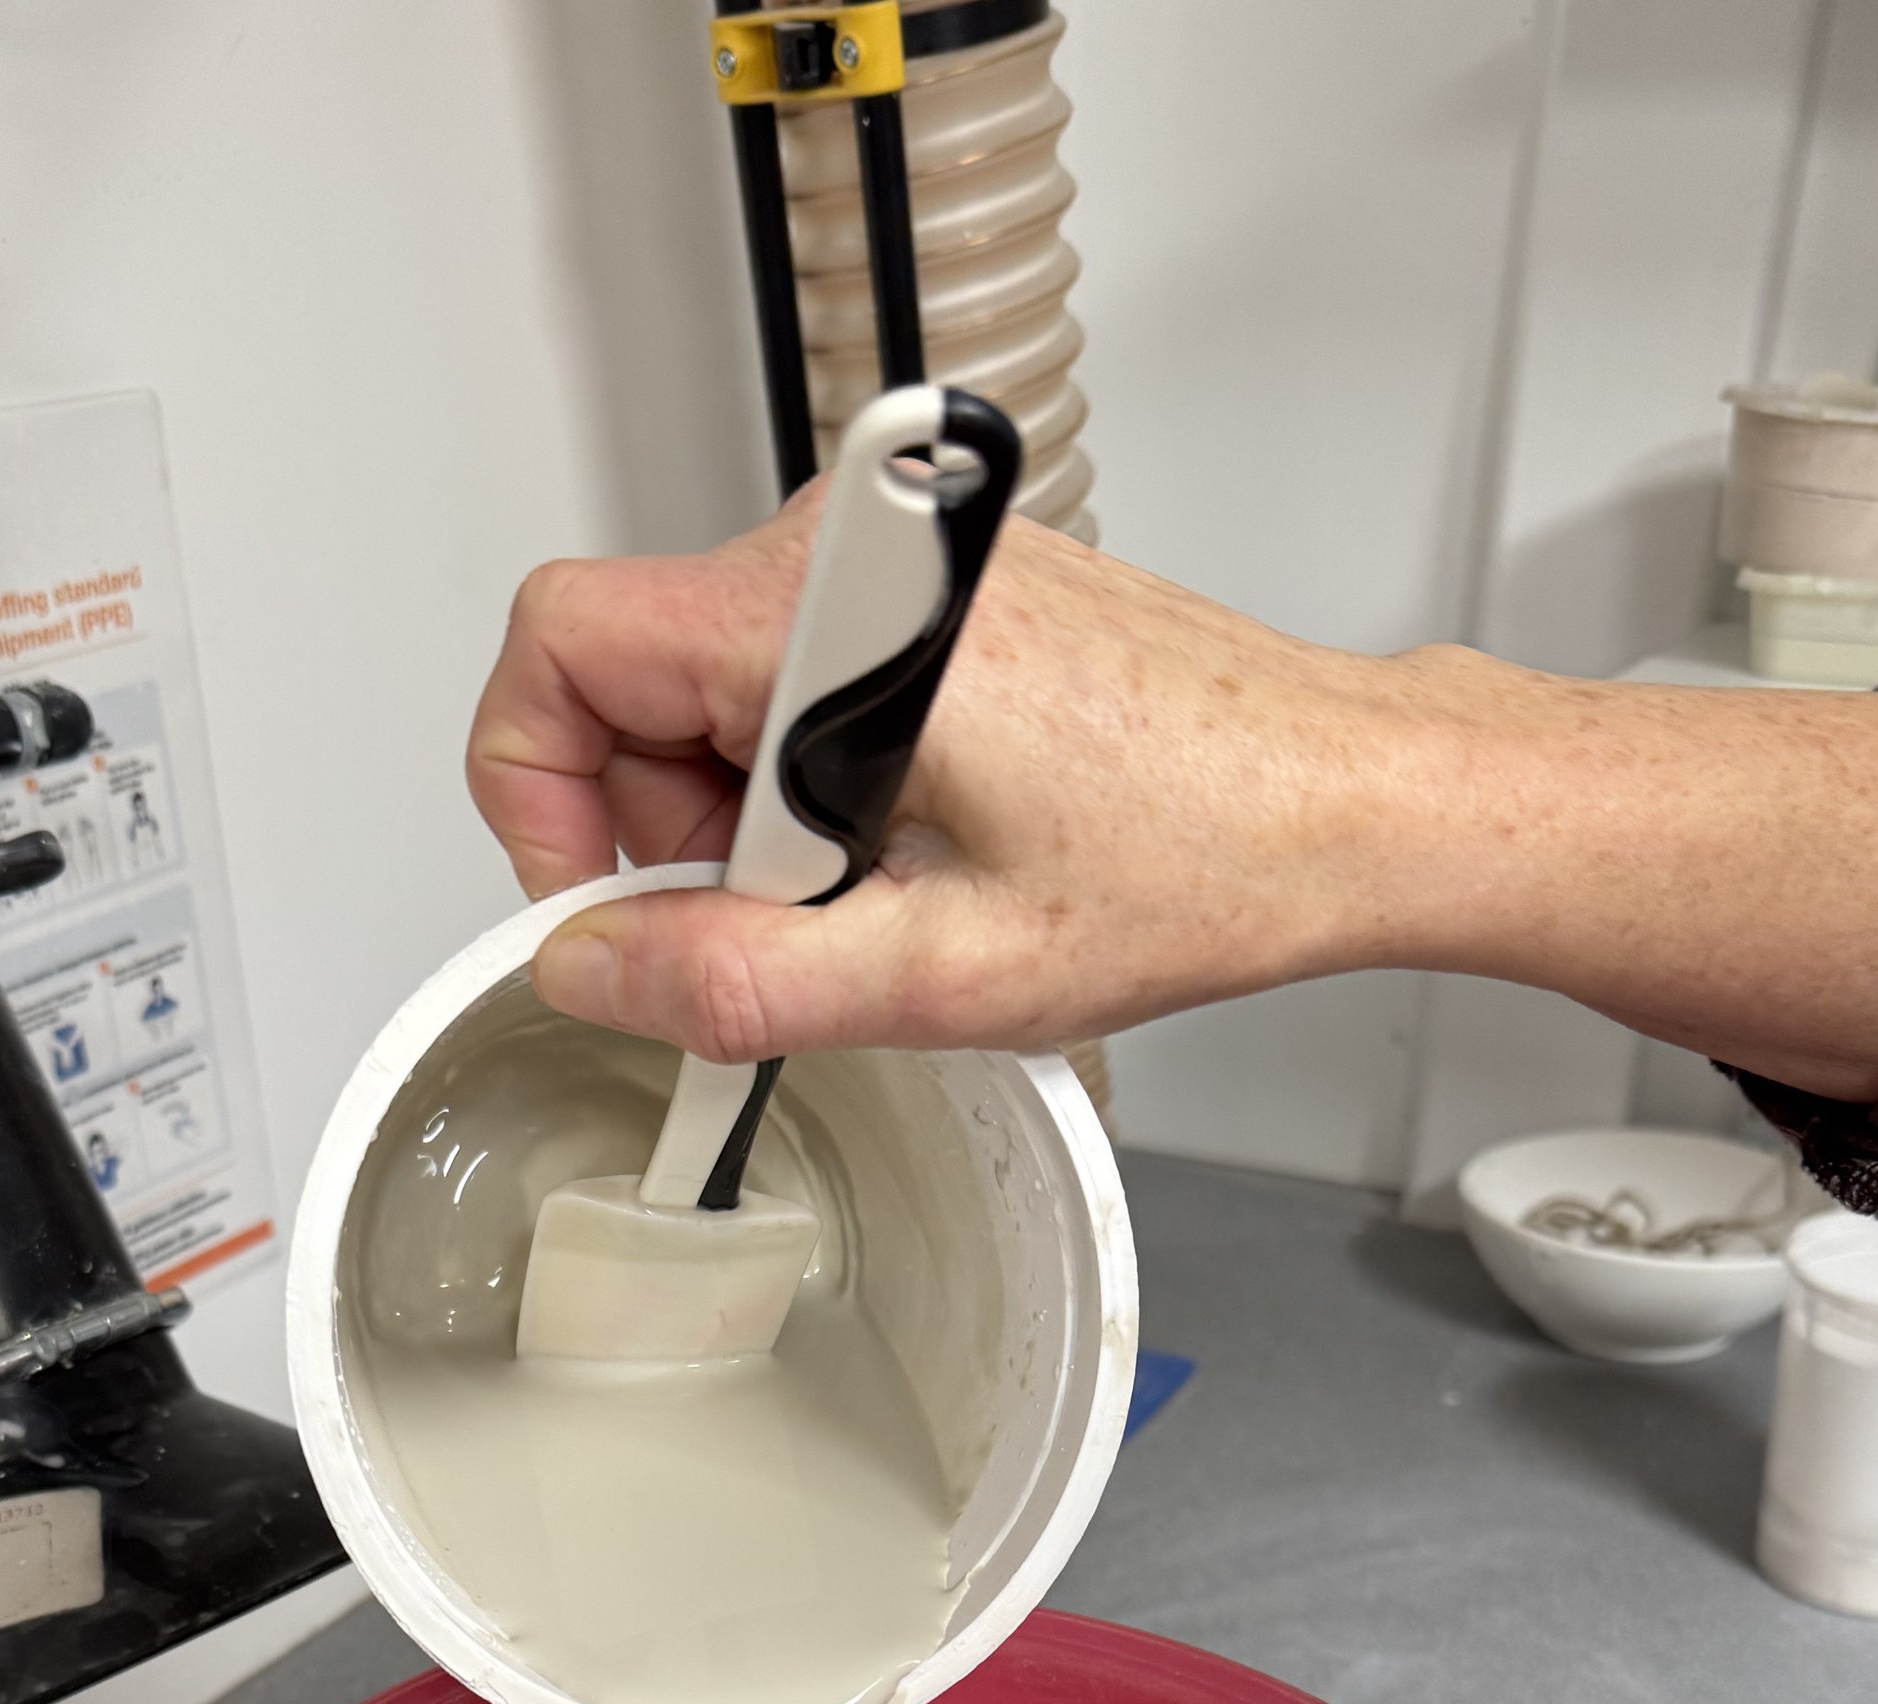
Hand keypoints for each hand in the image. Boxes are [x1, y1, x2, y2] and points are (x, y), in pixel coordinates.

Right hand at [466, 498, 1444, 1062]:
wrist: (1338, 805)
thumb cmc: (1196, 860)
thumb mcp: (938, 974)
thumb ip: (733, 980)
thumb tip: (589, 970)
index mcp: (829, 616)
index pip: (562, 642)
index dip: (539, 790)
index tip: (609, 905)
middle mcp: (851, 550)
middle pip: (628, 676)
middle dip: (667, 831)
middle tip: (787, 926)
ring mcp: (894, 561)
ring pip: (708, 689)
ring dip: (749, 821)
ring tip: (881, 891)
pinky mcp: (932, 589)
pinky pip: (792, 680)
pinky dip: (812, 783)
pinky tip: (917, 846)